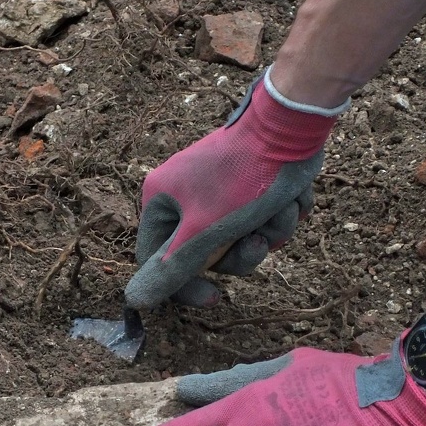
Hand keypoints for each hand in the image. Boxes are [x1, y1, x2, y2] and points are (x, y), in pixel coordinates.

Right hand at [125, 69, 343, 308]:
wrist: (291, 125)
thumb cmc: (243, 176)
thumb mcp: (204, 231)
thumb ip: (171, 268)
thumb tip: (134, 300)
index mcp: (162, 200)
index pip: (160, 261)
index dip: (187, 286)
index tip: (216, 297)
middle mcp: (186, 193)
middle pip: (210, 255)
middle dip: (243, 252)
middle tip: (258, 240)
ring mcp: (221, 189)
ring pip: (244, 239)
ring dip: (271, 232)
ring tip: (281, 208)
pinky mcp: (252, 185)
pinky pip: (266, 220)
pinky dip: (282, 215)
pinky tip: (291, 197)